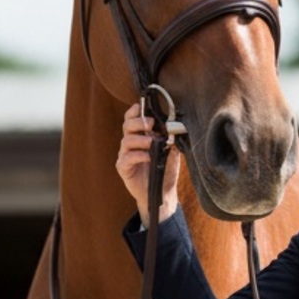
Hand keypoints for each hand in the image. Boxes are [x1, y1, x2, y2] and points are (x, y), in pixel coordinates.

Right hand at [115, 103, 181, 225]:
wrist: (163, 192)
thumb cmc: (165, 171)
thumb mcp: (172, 152)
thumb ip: (171, 139)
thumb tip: (175, 126)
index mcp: (141, 137)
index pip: (132, 119)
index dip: (134, 112)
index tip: (140, 106)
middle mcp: (131, 144)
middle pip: (127, 126)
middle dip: (138, 122)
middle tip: (150, 124)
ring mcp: (126, 155)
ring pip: (126, 141)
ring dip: (139, 139)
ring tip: (151, 143)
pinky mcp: (124, 168)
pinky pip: (127, 158)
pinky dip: (137, 155)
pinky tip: (147, 157)